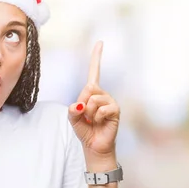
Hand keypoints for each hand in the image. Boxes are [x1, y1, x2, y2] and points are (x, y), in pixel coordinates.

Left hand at [68, 42, 119, 158]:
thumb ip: (73, 109)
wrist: (94, 145)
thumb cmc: (85, 130)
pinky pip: (100, 109)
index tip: (100, 42)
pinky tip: (99, 123)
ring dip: (88, 113)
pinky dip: (96, 118)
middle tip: (86, 116)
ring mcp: (110, 101)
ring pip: (93, 99)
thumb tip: (81, 105)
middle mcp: (103, 93)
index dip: (97, 57)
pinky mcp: (115, 109)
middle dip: (82, 103)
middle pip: (88, 88)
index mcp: (92, 92)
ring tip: (92, 120)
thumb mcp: (73, 117)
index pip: (94, 72)